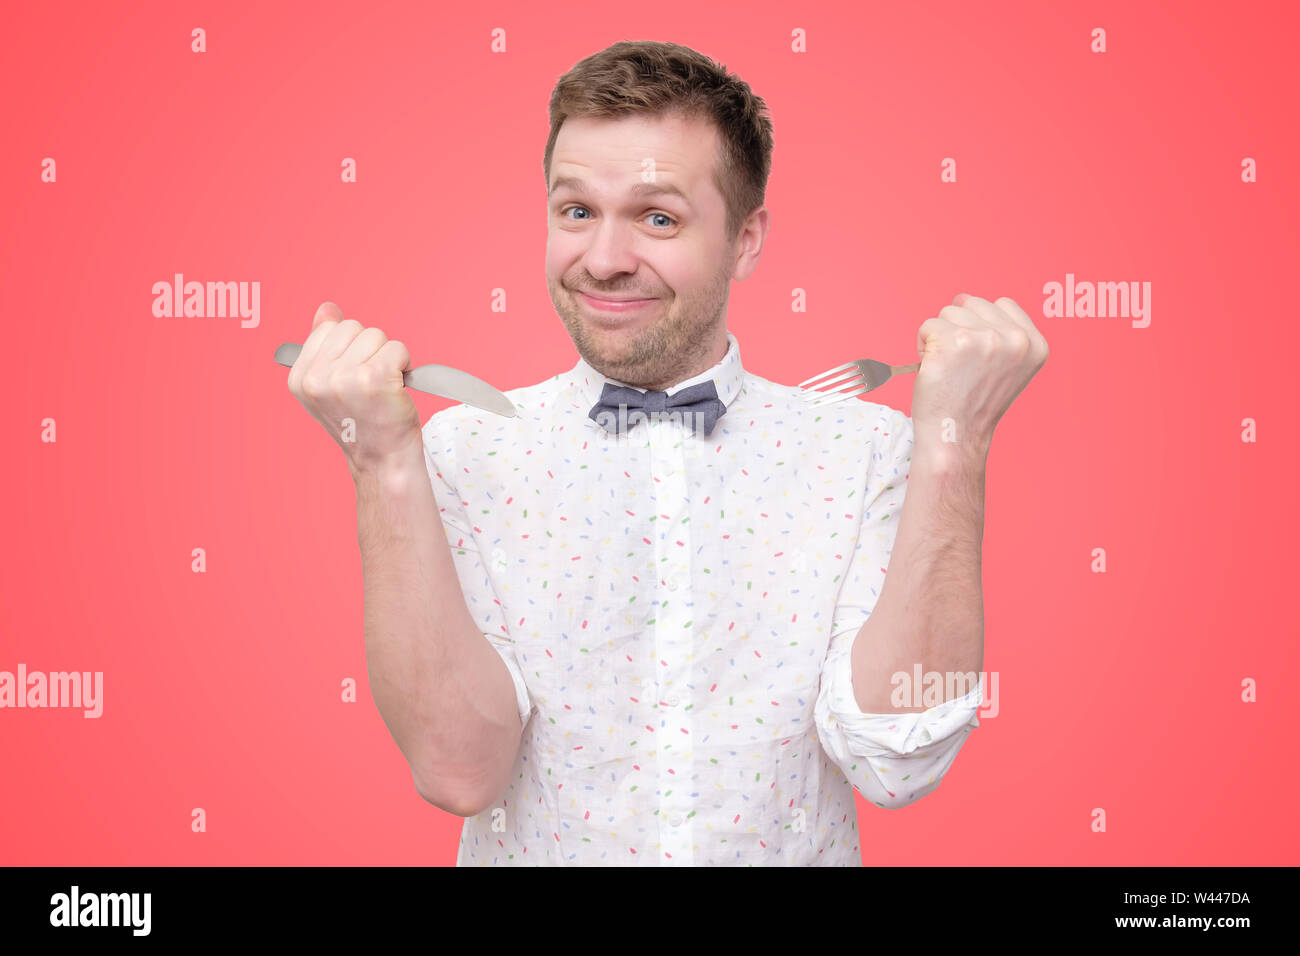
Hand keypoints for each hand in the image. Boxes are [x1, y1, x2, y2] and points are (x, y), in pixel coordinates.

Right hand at [286, 302, 422, 478]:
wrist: (384, 460)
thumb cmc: (363, 422)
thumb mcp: (332, 384)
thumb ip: (325, 345)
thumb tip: (327, 308)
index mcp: (299, 377)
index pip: (329, 328)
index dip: (350, 348)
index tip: (353, 379)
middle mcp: (316, 378)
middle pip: (353, 327)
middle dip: (369, 350)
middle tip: (371, 385)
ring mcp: (344, 378)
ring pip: (376, 335)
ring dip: (388, 357)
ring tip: (383, 388)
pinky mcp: (374, 378)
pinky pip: (397, 348)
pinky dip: (404, 364)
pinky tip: (396, 389)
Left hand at [911, 294, 1048, 461]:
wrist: (955, 435)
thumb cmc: (974, 403)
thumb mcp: (1008, 366)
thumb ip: (1001, 332)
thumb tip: (964, 299)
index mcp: (1035, 344)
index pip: (1001, 303)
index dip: (981, 326)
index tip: (978, 358)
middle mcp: (1015, 339)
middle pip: (971, 303)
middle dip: (958, 329)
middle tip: (961, 366)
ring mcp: (985, 339)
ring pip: (948, 313)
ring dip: (940, 338)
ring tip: (949, 368)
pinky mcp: (953, 342)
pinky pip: (927, 326)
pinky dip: (923, 346)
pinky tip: (935, 369)